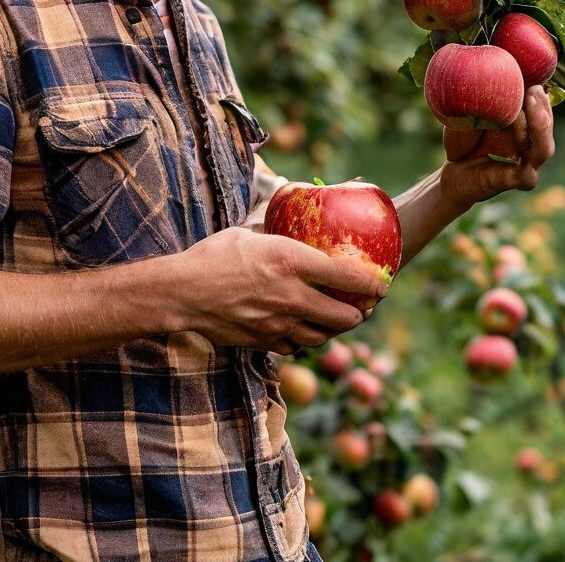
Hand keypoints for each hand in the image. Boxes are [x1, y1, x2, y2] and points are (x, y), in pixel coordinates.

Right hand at [170, 226, 390, 355]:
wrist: (181, 292)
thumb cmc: (213, 255)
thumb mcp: (248, 233)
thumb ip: (274, 233)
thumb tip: (288, 218)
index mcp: (290, 261)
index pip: (346, 276)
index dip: (372, 283)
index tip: (383, 284)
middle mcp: (290, 296)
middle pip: (344, 317)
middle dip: (360, 314)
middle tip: (363, 308)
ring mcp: (278, 324)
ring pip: (324, 337)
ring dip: (334, 330)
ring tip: (337, 320)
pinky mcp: (264, 342)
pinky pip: (296, 347)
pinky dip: (304, 339)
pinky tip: (302, 329)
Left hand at [439, 85, 554, 209]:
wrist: (451, 171)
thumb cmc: (463, 139)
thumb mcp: (471, 114)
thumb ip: (483, 96)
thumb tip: (481, 58)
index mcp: (525, 127)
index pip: (541, 109)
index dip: (540, 95)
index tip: (534, 77)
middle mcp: (530, 145)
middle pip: (546, 126)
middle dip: (543, 107)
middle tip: (534, 88)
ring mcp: (526, 165)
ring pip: (542, 148)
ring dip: (540, 128)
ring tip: (531, 106)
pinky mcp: (513, 182)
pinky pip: (527, 176)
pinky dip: (526, 169)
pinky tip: (525, 162)